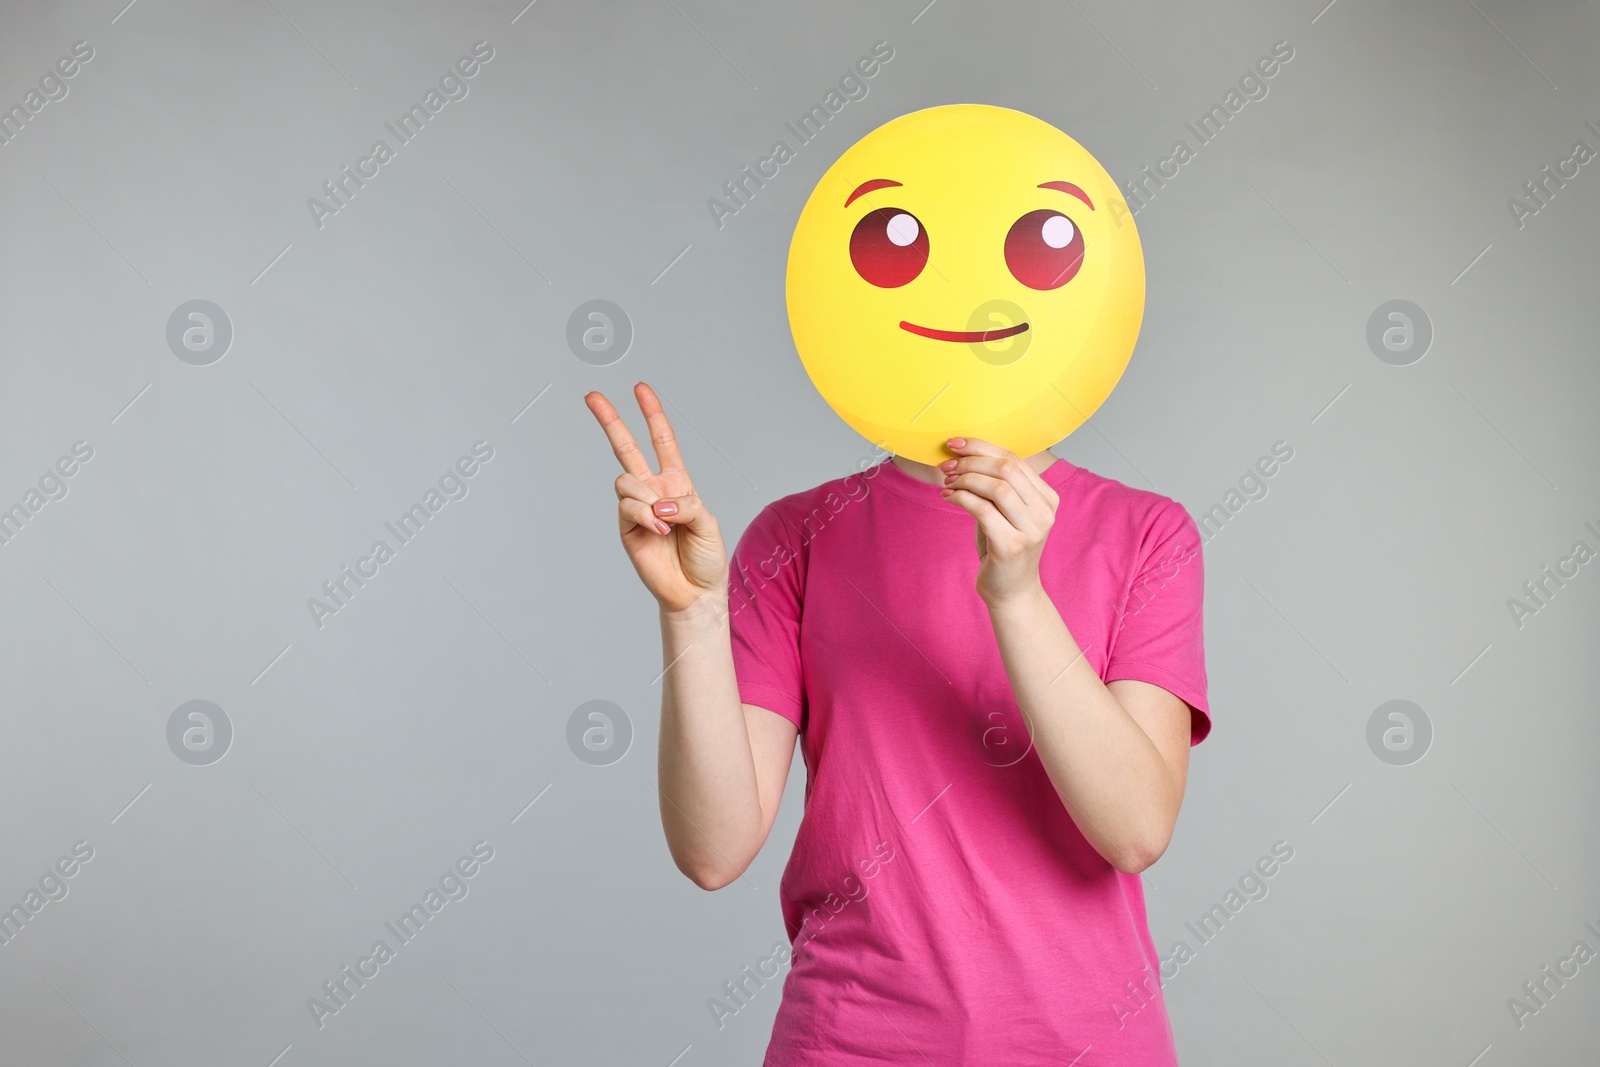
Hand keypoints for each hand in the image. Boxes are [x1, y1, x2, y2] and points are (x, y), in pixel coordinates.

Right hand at [585, 383, 727, 613]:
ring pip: (626, 481)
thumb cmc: (705, 556)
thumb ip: (686, 505)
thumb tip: (657, 502)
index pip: (662, 441)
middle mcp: (653, 490)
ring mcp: (637, 508)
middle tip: (592, 396)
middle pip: (626, 448)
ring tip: (664, 524)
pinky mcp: (626, 528)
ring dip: (647, 499)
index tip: (641, 389)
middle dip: (610, 420)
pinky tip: (659, 531)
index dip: (652, 414)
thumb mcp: (707, 523)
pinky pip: (627, 507)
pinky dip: (645, 516)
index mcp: (677, 482)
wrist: (693, 591)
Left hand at [939, 438, 1059, 604]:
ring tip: (947, 483)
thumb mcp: (1004, 511)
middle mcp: (1045, 512)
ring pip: (996, 487)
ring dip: (965, 480)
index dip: (981, 447)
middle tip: (946, 466)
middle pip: (1006, 468)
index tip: (954, 445)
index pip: (1014, 459)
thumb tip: (961, 455)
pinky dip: (961, 498)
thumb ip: (994, 484)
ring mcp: (1032, 529)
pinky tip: (948, 498)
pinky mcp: (1012, 545)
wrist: (1011, 590)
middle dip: (970, 462)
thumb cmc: (1003, 546)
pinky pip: (983, 509)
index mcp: (1047, 497)